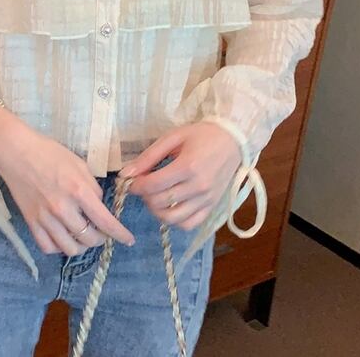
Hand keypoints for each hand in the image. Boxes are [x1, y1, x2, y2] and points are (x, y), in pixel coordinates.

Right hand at [0, 101, 135, 255]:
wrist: (16, 152)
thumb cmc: (49, 152)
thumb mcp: (78, 163)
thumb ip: (92, 186)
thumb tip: (99, 204)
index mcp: (79, 190)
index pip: (105, 221)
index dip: (120, 234)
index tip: (128, 240)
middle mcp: (63, 208)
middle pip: (89, 238)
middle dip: (101, 239)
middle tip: (103, 233)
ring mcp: (45, 218)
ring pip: (70, 248)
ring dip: (82, 246)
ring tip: (84, 237)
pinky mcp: (31, 222)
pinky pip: (48, 247)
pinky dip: (59, 247)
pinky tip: (63, 238)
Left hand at [120, 123, 241, 230]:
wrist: (233, 140)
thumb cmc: (202, 135)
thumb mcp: (173, 137)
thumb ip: (149, 156)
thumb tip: (126, 173)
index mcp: (188, 166)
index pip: (153, 185)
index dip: (135, 185)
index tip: (130, 181)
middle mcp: (198, 187)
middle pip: (160, 202)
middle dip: (144, 196)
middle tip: (143, 185)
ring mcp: (206, 200)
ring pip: (173, 218)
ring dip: (156, 211)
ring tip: (154, 197)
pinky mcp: (212, 207)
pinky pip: (189, 224)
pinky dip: (175, 220)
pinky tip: (170, 207)